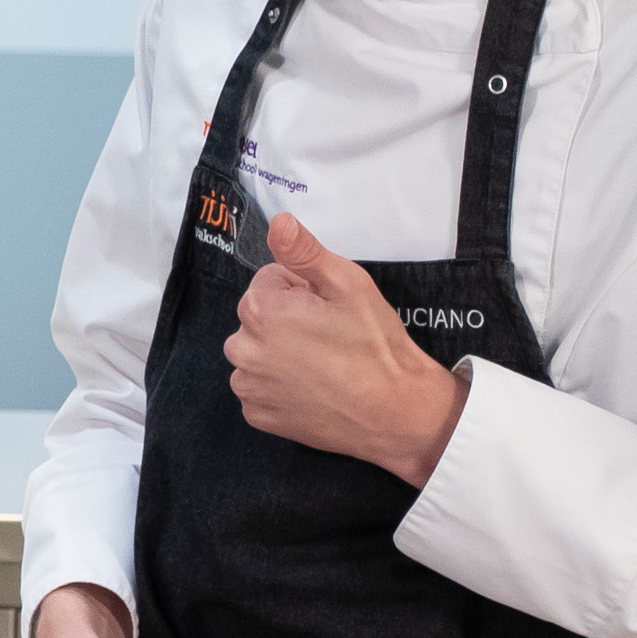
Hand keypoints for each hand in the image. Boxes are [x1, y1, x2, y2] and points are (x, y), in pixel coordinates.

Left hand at [225, 214, 468, 484]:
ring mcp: (248, 386)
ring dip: (279, 351)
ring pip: (256, 352)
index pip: (270, 280)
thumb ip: (304, 251)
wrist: (393, 411)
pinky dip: (279, 384)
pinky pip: (259, 387)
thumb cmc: (373, 345)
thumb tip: (278, 222)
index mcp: (261, 310)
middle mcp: (243, 348)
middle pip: (259, 317)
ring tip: (323, 362)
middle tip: (329, 335)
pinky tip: (312, 386)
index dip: (303, 290)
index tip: (328, 308)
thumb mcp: (348, 283)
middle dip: (287, 319)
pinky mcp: (257, 415)